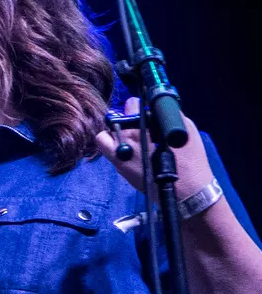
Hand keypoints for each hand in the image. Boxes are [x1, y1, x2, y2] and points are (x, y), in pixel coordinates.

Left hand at [96, 96, 215, 200]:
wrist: (186, 188)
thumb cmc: (190, 159)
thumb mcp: (187, 129)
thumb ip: (168, 115)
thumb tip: (155, 107)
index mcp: (148, 124)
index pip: (131, 104)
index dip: (137, 107)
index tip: (142, 112)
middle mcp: (131, 134)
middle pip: (118, 116)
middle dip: (126, 119)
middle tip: (136, 127)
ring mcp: (121, 150)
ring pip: (107, 131)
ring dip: (116, 132)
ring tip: (128, 139)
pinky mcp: (118, 163)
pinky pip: (103, 145)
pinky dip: (108, 143)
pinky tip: (121, 147)